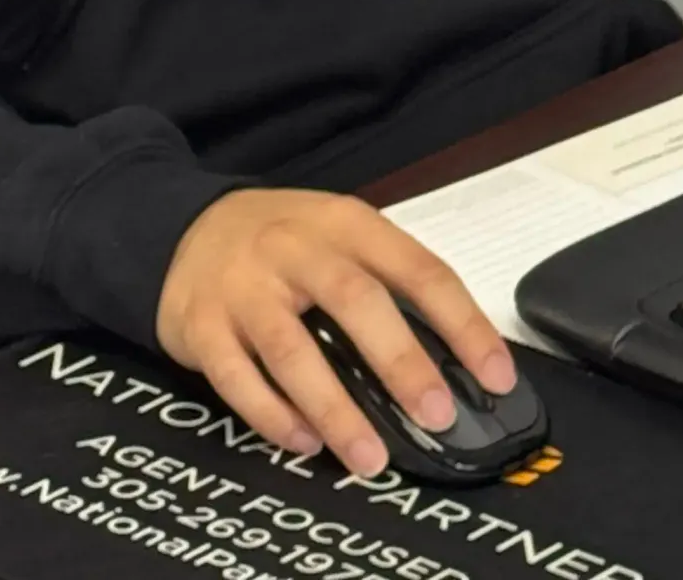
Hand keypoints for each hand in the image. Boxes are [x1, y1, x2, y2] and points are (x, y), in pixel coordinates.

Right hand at [154, 187, 514, 479]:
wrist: (185, 227)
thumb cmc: (283, 244)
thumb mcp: (338, 238)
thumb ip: (386, 286)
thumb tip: (453, 367)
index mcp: (343, 223)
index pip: (415, 267)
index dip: (461, 322)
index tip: (496, 376)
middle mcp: (292, 247)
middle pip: (354, 300)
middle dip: (400, 361)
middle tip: (437, 414)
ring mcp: (243, 285)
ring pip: (292, 349)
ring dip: (336, 408)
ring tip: (372, 458)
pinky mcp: (201, 324)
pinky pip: (237, 377)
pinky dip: (273, 416)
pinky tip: (305, 444)